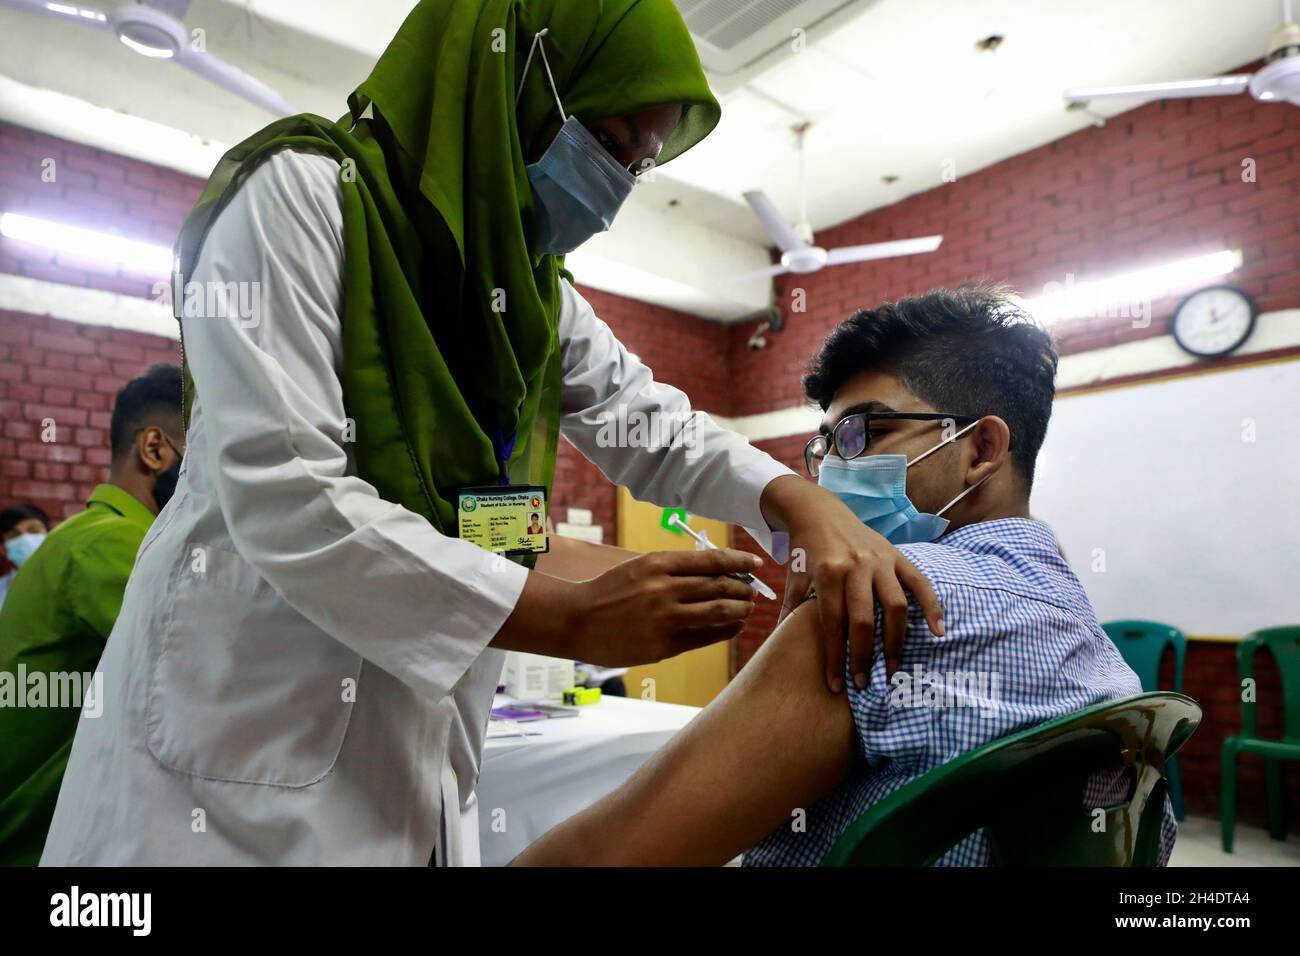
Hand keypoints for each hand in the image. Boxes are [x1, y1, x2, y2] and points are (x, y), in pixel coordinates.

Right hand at [494, 548, 760, 665]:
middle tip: (753, 590)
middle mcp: (663, 588)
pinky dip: (724, 630)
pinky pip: (704, 637)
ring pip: (718, 611)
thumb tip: (715, 572)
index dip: (739, 561)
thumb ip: (672, 569)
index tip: (756, 564)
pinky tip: (733, 627)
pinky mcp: (663, 645)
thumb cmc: (608, 592)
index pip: (710, 559)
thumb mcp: (638, 568)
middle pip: (719, 585)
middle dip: (743, 588)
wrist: (576, 620)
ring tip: (748, 608)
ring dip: (740, 609)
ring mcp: (664, 618)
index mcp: (657, 563)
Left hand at [760, 475, 943, 692]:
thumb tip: (781, 648)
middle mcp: (856, 566)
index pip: (833, 624)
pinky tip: (937, 631)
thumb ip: (791, 612)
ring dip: (895, 641)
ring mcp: (880, 560)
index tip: (836, 685)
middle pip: (864, 620)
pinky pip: (919, 583)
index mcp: (828, 573)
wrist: (819, 511)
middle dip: (864, 656)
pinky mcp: (897, 555)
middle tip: (864, 683)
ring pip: (895, 606)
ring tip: (891, 667)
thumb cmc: (805, 552)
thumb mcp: (794, 579)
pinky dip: (932, 606)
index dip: (835, 658)